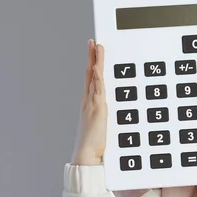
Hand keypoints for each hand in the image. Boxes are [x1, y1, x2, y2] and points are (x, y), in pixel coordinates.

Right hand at [70, 40, 106, 164]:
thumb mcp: (101, 123)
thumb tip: (110, 109)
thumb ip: (104, 113)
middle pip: (90, 74)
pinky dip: (96, 79)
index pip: (91, 79)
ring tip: (97, 47)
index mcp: (90, 103)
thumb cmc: (95, 142)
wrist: (87, 154)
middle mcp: (89, 101)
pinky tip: (96, 69)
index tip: (94, 51)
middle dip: (92, 57)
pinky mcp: (97, 110)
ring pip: (93, 79)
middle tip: (93, 42)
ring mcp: (92, 104)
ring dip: (96, 62)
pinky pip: (97, 91)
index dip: (92, 64)